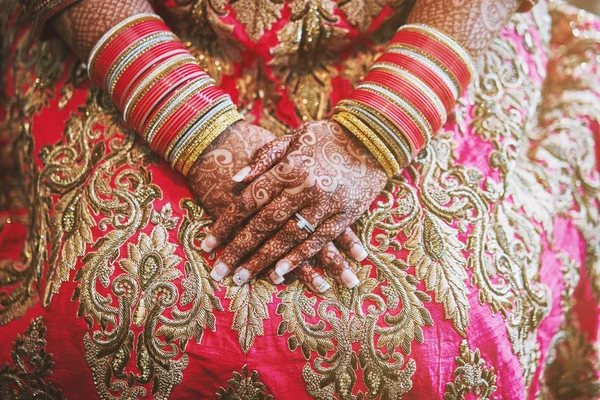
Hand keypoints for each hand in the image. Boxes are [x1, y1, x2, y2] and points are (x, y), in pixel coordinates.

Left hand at [201, 120, 387, 288]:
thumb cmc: (326, 135)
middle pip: (265, 224)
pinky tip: (280, 273)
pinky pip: (318, 241)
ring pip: (289, 237)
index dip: (226, 224)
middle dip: (240, 250)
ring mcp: (327, 203)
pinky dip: (299, 258)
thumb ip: (264, 158)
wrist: (374, 136)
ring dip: (264, 260)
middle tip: (220, 271)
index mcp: (289, 167)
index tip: (207, 245)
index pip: (249, 201)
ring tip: (243, 278)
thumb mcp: (292, 137)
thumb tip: (236, 181)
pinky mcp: (346, 214)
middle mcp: (305, 187)